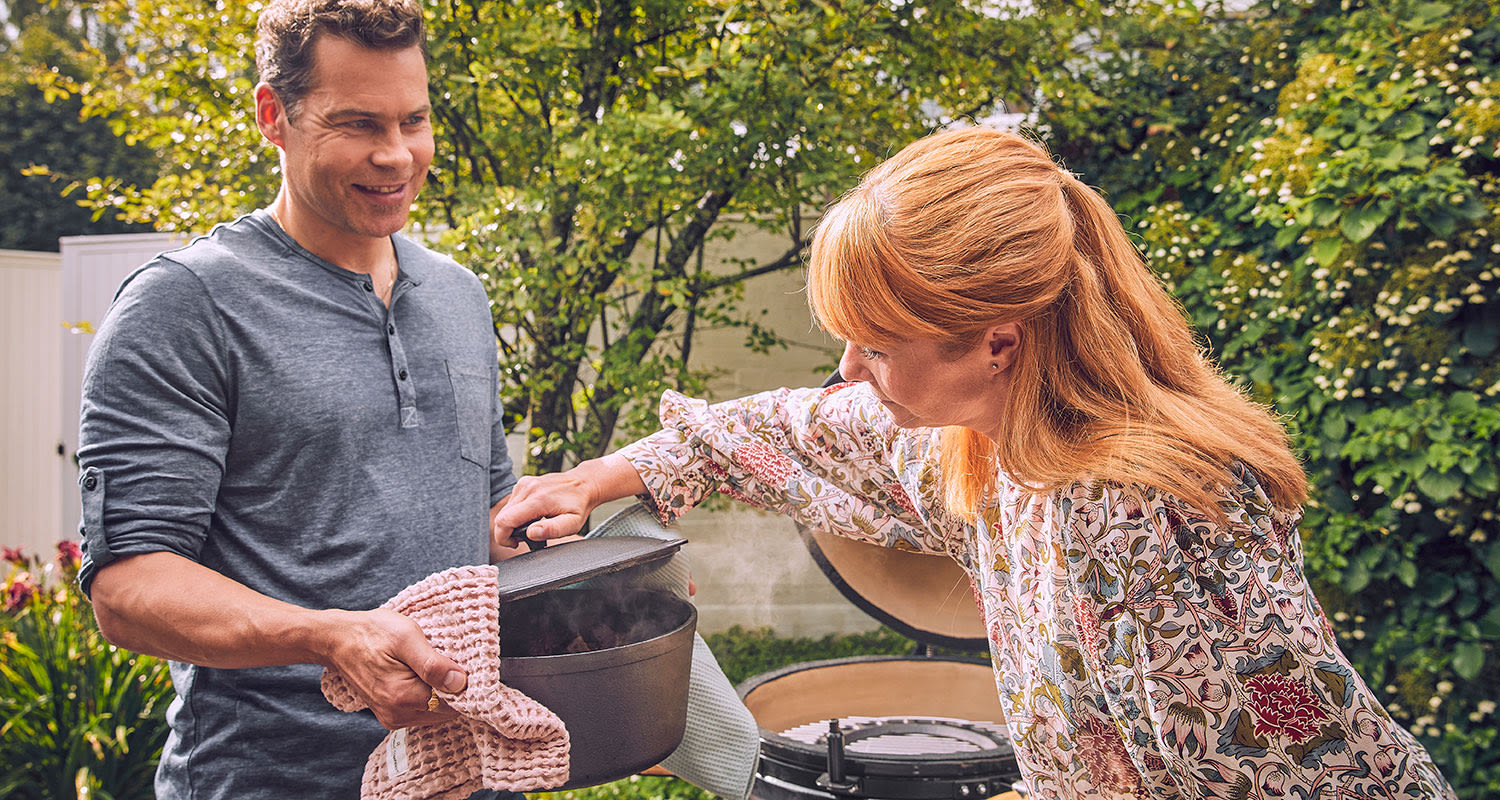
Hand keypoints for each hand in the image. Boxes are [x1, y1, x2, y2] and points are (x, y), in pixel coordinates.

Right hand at [319, 607, 467, 729]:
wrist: (337, 640)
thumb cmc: (371, 633)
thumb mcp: (406, 637)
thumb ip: (433, 664)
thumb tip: (461, 683)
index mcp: (404, 697)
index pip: (454, 704)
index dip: (464, 685)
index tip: (462, 664)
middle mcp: (398, 715)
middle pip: (446, 711)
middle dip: (452, 689)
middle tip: (447, 661)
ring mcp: (392, 718)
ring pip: (434, 712)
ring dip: (440, 692)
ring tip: (430, 666)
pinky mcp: (389, 714)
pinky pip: (420, 711)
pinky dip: (427, 695)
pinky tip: (420, 675)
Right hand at [490, 470, 597, 551]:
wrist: (583, 484)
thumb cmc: (579, 506)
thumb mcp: (572, 523)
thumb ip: (552, 530)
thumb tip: (531, 533)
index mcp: (538, 499)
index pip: (505, 521)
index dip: (503, 537)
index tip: (515, 544)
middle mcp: (528, 488)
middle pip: (502, 517)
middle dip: (508, 532)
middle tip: (526, 537)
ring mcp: (524, 483)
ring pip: (505, 510)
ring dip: (513, 523)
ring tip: (533, 526)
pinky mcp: (523, 482)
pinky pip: (511, 503)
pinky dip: (516, 513)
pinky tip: (532, 516)